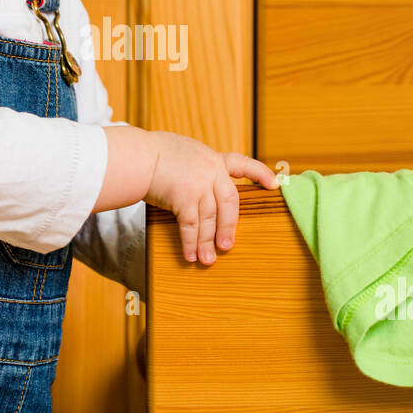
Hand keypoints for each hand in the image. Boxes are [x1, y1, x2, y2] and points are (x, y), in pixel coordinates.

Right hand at [144, 131, 278, 263]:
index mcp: (212, 159)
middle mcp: (210, 171)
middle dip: (228, 226)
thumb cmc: (152, 153)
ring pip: (209, 219)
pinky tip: (190, 255)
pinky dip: (190, 242)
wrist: (138, 155)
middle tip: (227, 247)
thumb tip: (195, 184)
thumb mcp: (183, 152)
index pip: (242, 163)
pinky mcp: (184, 198)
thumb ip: (195, 167)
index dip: (259, 174)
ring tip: (207, 260)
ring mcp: (199, 184)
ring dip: (207, 242)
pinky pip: (191, 226)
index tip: (274, 184)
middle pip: (229, 203)